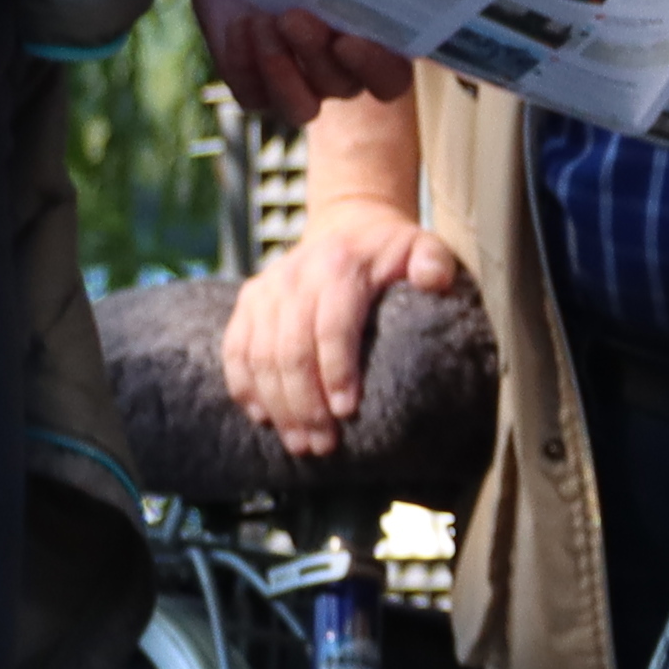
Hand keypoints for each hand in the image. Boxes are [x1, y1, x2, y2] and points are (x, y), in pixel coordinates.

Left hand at [192, 0, 407, 134]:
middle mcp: (340, 72)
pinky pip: (254, 97)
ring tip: (261, 22)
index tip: (347, 41)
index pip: (390, 76)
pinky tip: (239, 24)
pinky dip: (243, 62)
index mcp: (372, 41)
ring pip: (301, 109)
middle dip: (315, 52)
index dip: (375, 68)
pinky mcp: (256, 90)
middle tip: (291, 16)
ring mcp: (299, 87)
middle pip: (342, 86)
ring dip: (280, 71)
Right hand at [221, 204, 464, 452]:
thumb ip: (433, 261)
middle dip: (305, 404)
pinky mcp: (248, 302)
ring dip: (278, 405)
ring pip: (260, 356)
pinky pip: (234, 349)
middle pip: (291, 350)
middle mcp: (295, 277)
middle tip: (324, 444)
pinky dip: (244, 386)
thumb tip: (434, 280)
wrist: (349, 225)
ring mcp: (266, 290)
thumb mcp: (422, 246)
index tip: (348, 411)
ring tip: (300, 443)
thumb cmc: (390, 249)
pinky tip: (262, 417)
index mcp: (338, 267)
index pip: (332, 326)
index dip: (337, 371)